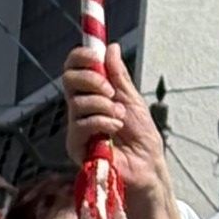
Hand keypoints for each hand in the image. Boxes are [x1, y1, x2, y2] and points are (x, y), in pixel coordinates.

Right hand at [61, 40, 187, 218]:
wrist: (148, 170)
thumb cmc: (142, 141)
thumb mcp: (133, 102)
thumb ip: (119, 76)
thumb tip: (110, 47)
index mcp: (93, 97)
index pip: (75, 69)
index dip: (81, 57)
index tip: (95, 55)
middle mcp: (80, 111)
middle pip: (69, 80)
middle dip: (91, 79)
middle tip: (109, 91)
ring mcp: (76, 129)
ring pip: (76, 102)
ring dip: (102, 106)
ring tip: (118, 119)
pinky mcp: (77, 148)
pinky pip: (81, 125)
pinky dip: (101, 122)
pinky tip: (114, 130)